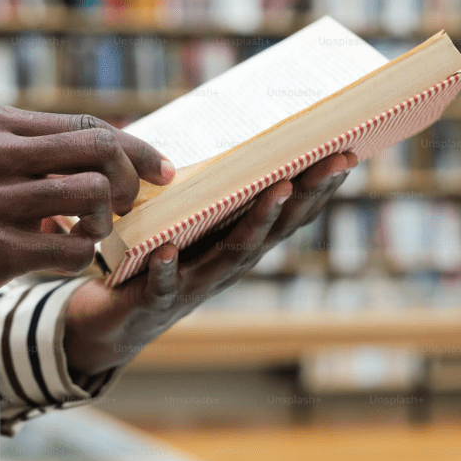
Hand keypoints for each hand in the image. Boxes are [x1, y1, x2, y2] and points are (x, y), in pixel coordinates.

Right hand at [0, 107, 173, 321]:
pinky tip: (61, 258)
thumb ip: (36, 152)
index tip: (161, 170)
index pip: (87, 125)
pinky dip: (80, 257)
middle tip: (128, 205)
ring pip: (91, 199)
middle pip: (99, 151)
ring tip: (86, 235)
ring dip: (103, 224)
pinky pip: (71, 250)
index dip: (136, 148)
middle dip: (129, 180)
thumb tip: (115, 153)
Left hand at [63, 152, 355, 375]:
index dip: (318, 189)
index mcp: (236, 244)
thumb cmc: (154, 264)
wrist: (113, 322)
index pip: (287, 216)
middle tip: (334, 161)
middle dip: (305, 195)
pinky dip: (165, 269)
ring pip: (232, 254)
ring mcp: (193, 285)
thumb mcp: (187, 225)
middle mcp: (225, 266)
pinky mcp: (153, 301)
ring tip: (279, 190)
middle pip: (273, 230)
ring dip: (258, 221)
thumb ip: (208, 194)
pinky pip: (162, 285)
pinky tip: (165, 251)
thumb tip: (228, 138)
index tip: (347, 153)